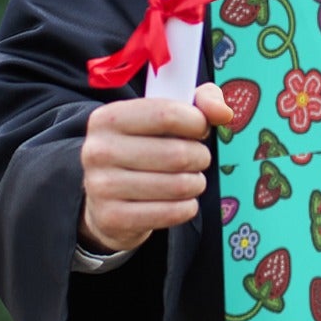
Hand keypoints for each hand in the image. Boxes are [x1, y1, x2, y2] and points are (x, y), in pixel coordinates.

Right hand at [78, 82, 233, 253]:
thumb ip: (200, 102)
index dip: (197, 122)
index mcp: (108, 118)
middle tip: (197, 159)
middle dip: (200, 157)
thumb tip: (223, 113)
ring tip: (189, 179)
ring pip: (178, 185)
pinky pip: (171, 213)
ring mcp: (101, 186)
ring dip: (196, 183)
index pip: (166, 114)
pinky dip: (187, 207)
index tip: (200, 129)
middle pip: (177, 154)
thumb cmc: (144, 148)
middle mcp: (98, 150)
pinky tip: (180, 201)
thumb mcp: (165, 115)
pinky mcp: (112, 218)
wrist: (106, 199)